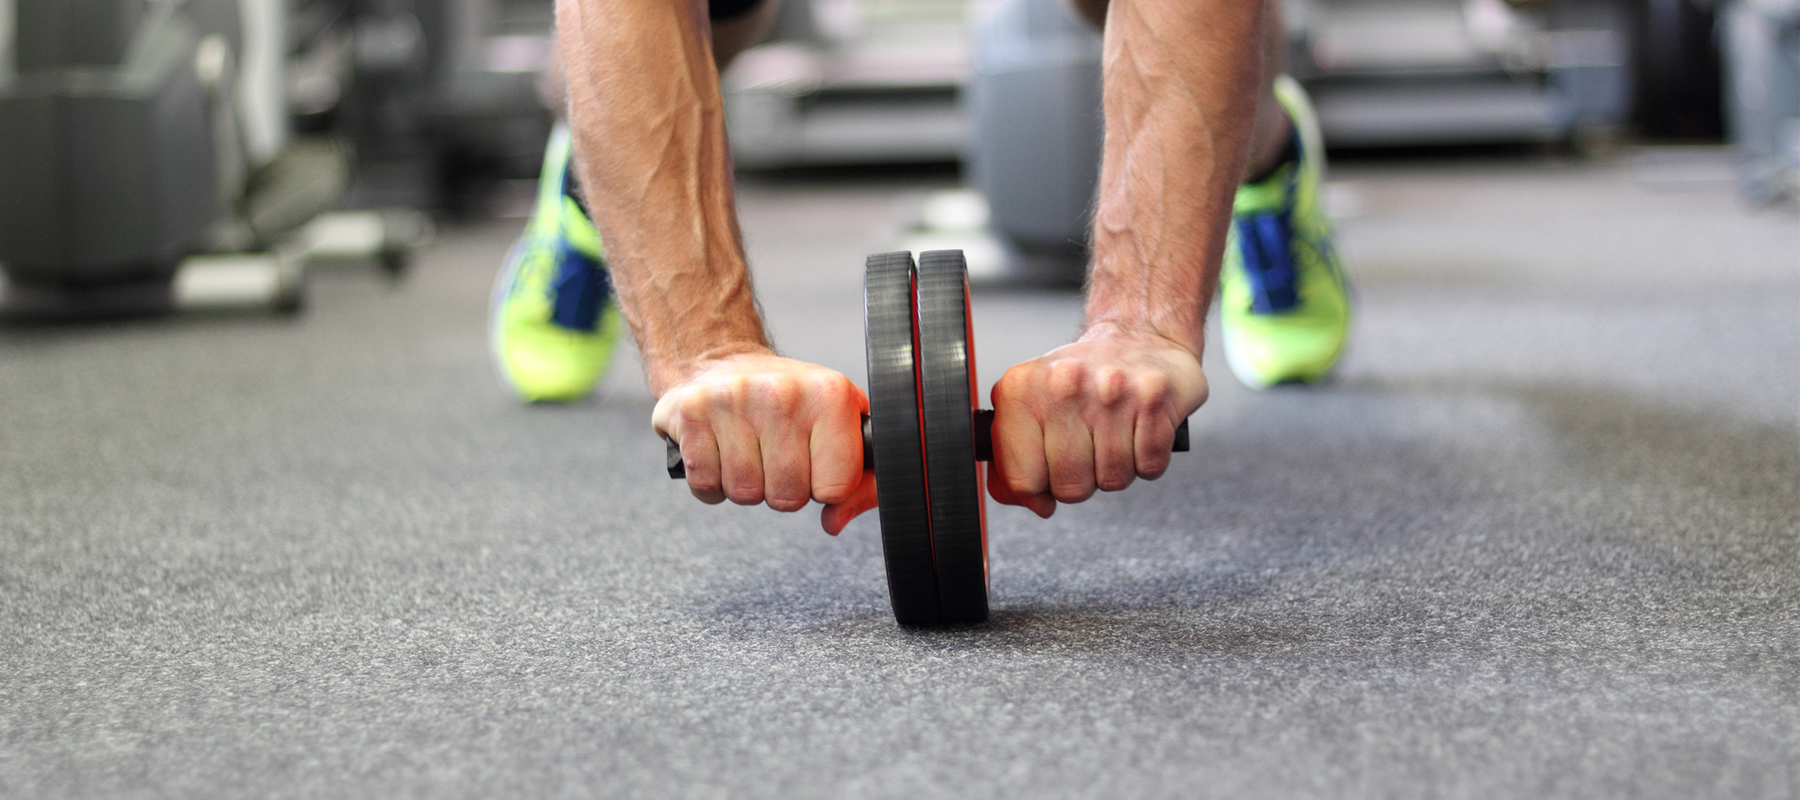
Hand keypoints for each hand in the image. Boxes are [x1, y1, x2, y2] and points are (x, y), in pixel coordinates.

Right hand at [652, 353, 877, 533]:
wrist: (723, 360)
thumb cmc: (789, 400)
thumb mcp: (839, 426)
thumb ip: (860, 481)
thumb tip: (835, 521)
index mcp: (830, 394)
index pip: (837, 487)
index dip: (826, 488)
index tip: (816, 464)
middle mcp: (783, 393)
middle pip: (788, 497)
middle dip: (784, 490)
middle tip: (777, 456)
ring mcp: (733, 400)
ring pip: (745, 494)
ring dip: (747, 485)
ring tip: (749, 450)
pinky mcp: (691, 412)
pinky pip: (706, 485)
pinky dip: (712, 482)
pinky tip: (721, 452)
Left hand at [987, 332, 1206, 517]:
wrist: (1138, 334)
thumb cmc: (1080, 379)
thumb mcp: (1030, 407)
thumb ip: (1016, 461)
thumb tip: (1035, 504)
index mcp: (1022, 388)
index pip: (1023, 479)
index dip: (1038, 488)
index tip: (1048, 470)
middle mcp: (1064, 385)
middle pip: (1069, 487)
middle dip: (1080, 479)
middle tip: (1086, 447)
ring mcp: (1112, 391)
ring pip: (1112, 480)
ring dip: (1115, 468)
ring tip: (1113, 433)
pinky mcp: (1154, 397)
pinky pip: (1149, 467)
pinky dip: (1146, 458)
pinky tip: (1138, 429)